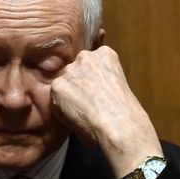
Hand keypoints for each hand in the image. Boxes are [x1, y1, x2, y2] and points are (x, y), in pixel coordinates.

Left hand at [50, 46, 163, 177]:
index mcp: (105, 54)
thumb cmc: (124, 112)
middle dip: (78, 84)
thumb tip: (89, 87)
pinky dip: (62, 108)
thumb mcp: (118, 83)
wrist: (118, 124)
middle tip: (88, 102)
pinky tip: (76, 115)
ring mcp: (70, 70)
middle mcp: (86, 57)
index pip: (90, 63)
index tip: (97, 91)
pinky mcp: (58, 86)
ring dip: (68, 95)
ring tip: (83, 111)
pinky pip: (55, 98)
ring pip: (63, 83)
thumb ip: (101, 78)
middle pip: (75, 70)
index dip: (92, 79)